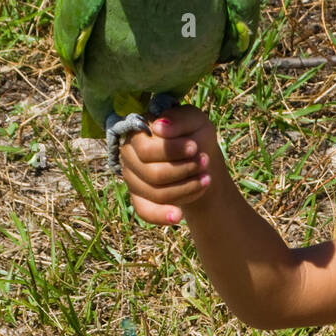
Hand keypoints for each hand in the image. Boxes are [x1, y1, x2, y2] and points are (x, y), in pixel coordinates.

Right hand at [118, 104, 225, 225]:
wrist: (199, 157)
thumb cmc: (194, 135)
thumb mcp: (194, 120)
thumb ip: (180, 119)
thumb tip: (159, 126)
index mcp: (136, 135)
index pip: (146, 149)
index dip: (172, 150)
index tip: (195, 147)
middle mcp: (129, 157)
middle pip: (152, 174)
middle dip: (184, 170)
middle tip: (205, 162)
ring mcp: (133, 178)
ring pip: (156, 193)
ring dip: (186, 188)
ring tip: (206, 178)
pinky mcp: (140, 197)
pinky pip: (145, 211)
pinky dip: (162, 215)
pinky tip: (178, 216)